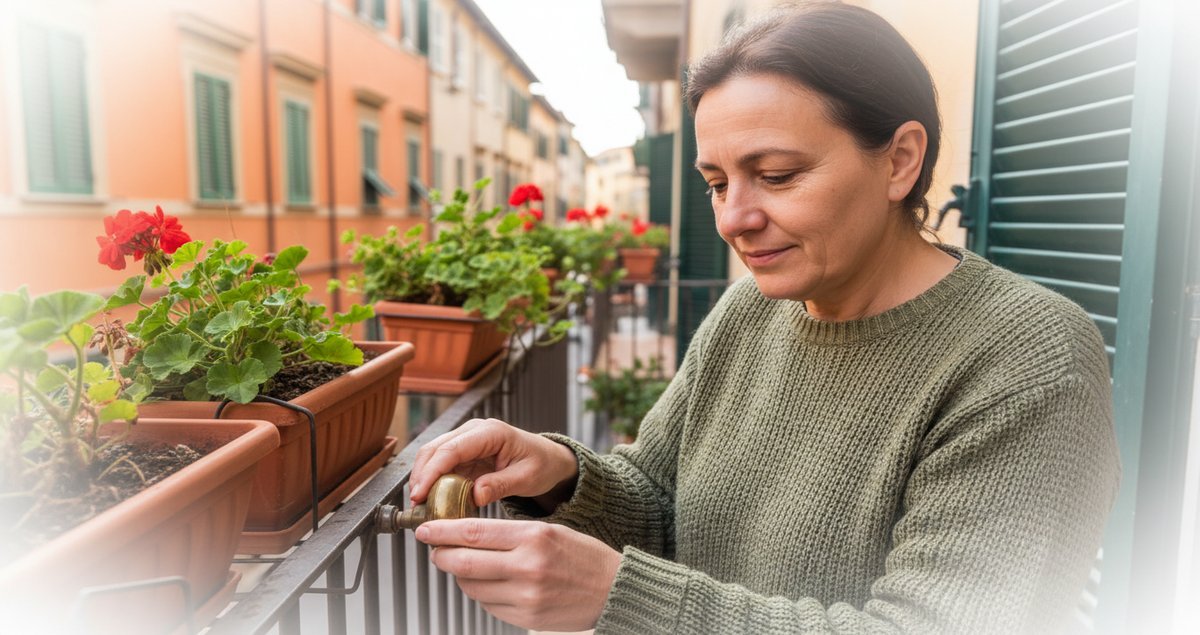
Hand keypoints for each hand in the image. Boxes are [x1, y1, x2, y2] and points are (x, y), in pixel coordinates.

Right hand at [409, 418, 577, 508]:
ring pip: (432, 455)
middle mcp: (474, 430)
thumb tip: (473, 496)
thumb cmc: (542, 465)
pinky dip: (432, 481)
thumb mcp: (527, 478)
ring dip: (423, 478)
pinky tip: (431, 499)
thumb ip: (500, 485)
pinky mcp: (464, 453)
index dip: (431, 472)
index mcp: (490, 432)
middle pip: (435, 448)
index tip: (420, 494)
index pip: (451, 449)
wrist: (548, 460)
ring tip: (421, 504)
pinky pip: (441, 465)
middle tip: (416, 504)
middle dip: (421, 475)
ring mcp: (466, 440)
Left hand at [417, 518, 620, 630]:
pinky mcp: (525, 617)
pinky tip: (490, 582)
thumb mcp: (548, 531)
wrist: (612, 588)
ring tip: (465, 565)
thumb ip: (508, 534)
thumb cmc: (581, 555)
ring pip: (472, 586)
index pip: (473, 533)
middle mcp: (527, 567)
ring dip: (460, 575)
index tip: (425, 529)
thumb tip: (464, 536)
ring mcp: (526, 596)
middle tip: (434, 549)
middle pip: (464, 562)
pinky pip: (488, 604)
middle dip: (441, 555)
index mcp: (533, 537)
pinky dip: (480, 592)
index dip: (442, 531)